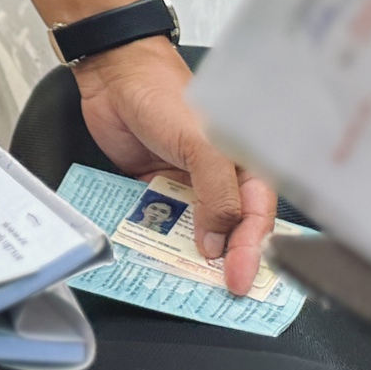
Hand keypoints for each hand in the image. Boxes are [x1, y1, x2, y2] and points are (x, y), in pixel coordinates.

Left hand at [75, 38, 277, 294]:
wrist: (113, 77)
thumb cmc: (164, 97)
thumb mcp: (202, 145)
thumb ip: (217, 194)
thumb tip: (218, 242)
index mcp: (244, 166)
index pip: (257, 218)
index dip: (252, 252)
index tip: (242, 282)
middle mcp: (221, 180)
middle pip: (231, 231)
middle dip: (228, 262)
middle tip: (221, 293)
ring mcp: (187, 186)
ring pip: (197, 231)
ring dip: (193, 257)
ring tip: (191, 287)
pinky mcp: (155, 188)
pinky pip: (162, 222)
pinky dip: (162, 241)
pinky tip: (158, 263)